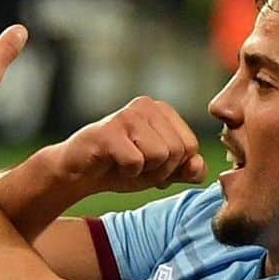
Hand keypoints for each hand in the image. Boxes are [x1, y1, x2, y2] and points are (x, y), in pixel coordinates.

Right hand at [58, 97, 206, 194]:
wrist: (79, 173)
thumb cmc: (120, 168)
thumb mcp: (160, 172)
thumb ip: (185, 170)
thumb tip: (199, 167)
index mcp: (163, 111)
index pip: (190, 147)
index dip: (173, 168)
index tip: (150, 166)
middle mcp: (148, 106)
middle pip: (178, 152)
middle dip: (159, 171)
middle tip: (136, 167)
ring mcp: (128, 115)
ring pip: (160, 156)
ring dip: (142, 172)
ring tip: (124, 163)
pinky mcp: (110, 131)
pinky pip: (135, 162)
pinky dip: (125, 172)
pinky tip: (112, 164)